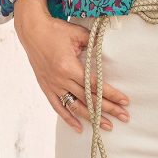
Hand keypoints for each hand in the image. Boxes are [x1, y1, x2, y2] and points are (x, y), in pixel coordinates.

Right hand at [14, 4, 130, 134]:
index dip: (111, 94)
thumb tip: (108, 52)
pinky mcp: (46, 88)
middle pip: (88, 99)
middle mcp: (61, 80)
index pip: (95, 85)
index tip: (125, 101)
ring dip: (92, 118)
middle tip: (124, 117)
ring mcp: (53, 86)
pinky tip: (79, 128)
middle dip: (108, 109)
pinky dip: (69, 119)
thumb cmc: (56, 30)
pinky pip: (58, 107)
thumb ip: (93, 44)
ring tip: (107, 126)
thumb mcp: (78, 34)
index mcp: (69, 67)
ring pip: (75, 107)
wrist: (32, 31)